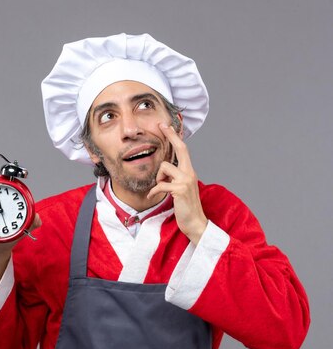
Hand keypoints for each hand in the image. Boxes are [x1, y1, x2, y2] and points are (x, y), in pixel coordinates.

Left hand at [147, 123, 207, 244]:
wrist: (195, 223)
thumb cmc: (185, 206)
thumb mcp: (180, 188)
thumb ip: (174, 177)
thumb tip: (163, 170)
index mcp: (189, 171)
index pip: (183, 150)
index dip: (175, 137)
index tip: (167, 125)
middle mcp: (190, 172)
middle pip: (180, 149)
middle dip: (171, 136)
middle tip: (161, 126)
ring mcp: (186, 180)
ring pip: (164, 167)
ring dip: (158, 178)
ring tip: (161, 188)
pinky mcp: (180, 189)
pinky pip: (159, 184)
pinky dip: (154, 191)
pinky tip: (153, 197)